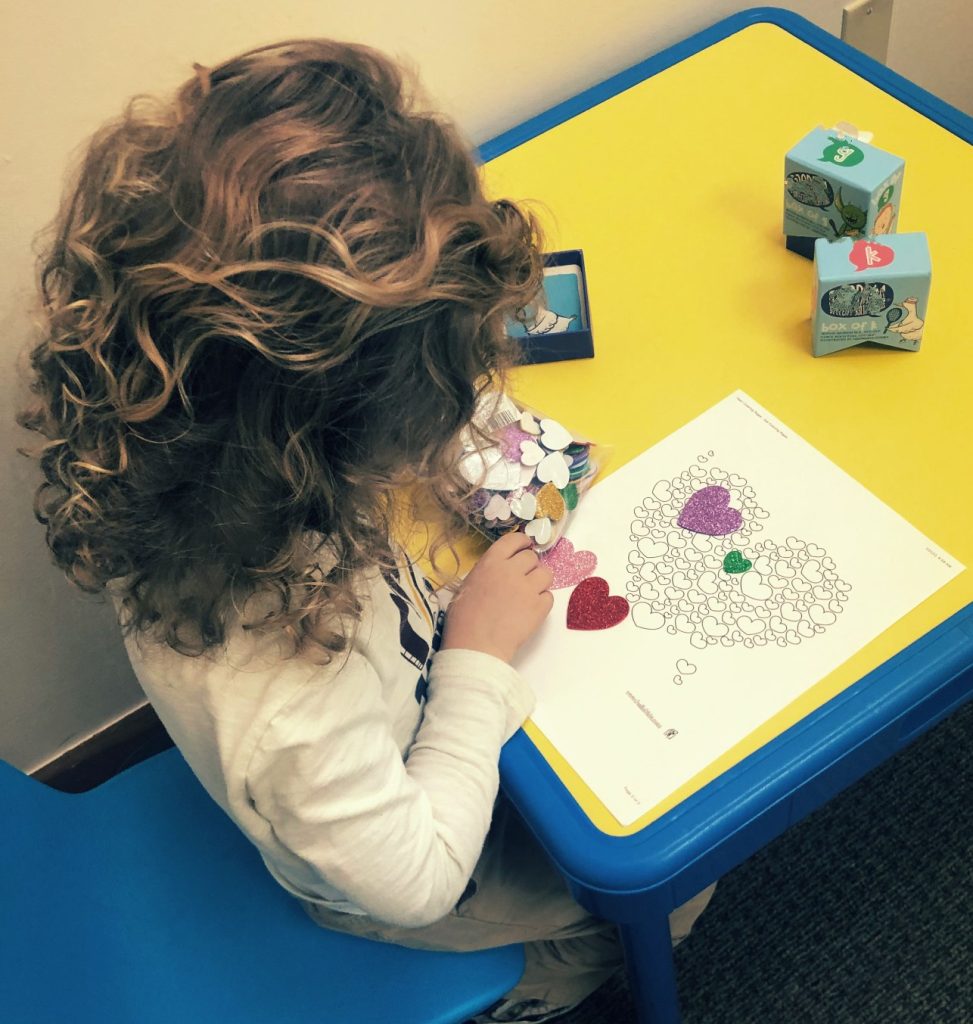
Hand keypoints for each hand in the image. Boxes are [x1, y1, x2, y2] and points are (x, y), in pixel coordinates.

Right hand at [442, 532, 553, 663]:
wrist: (476, 646)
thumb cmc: (463, 619)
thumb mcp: (468, 585)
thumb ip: (487, 571)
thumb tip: (500, 569)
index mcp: (491, 562)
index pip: (514, 540)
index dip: (522, 543)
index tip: (524, 547)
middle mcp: (512, 570)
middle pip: (532, 557)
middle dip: (529, 566)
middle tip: (522, 579)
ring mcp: (528, 588)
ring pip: (546, 574)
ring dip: (539, 581)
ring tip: (528, 594)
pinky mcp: (540, 607)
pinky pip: (549, 596)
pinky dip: (542, 601)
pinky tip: (529, 610)